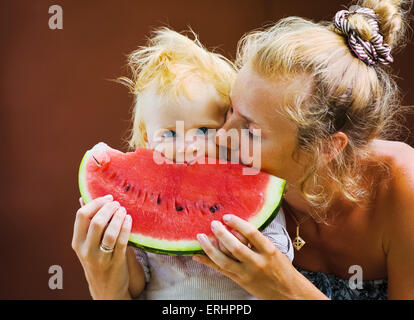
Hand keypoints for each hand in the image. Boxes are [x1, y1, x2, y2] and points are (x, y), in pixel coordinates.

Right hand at [71, 195, 132, 299]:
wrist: (106, 289)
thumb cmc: (97, 260)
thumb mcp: (86, 244)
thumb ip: (86, 223)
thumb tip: (83, 198)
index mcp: (77, 242)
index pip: (81, 215)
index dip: (96, 202)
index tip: (108, 198)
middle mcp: (86, 250)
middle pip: (96, 222)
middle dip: (109, 208)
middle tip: (117, 203)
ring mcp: (101, 257)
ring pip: (110, 232)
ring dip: (119, 217)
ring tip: (124, 210)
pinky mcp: (116, 262)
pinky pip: (122, 241)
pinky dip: (126, 227)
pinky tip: (129, 219)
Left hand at [193, 214, 327, 299]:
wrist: (288, 292)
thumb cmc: (281, 268)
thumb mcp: (274, 251)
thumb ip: (257, 241)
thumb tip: (237, 227)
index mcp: (269, 251)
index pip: (252, 234)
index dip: (238, 223)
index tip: (227, 216)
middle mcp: (257, 263)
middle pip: (235, 247)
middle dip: (222, 234)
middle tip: (213, 224)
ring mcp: (247, 273)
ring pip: (224, 261)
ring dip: (210, 248)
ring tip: (201, 237)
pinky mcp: (240, 281)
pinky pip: (221, 270)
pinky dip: (208, 263)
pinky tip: (197, 256)